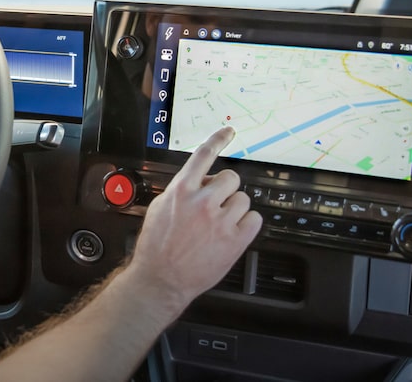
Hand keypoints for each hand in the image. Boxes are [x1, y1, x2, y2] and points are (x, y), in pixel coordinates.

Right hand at [123, 126, 261, 313]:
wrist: (160, 280)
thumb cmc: (156, 247)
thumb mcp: (160, 209)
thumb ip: (181, 191)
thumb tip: (199, 182)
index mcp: (181, 190)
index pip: (203, 155)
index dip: (218, 139)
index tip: (229, 132)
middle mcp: (202, 202)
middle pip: (231, 178)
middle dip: (225, 190)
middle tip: (215, 205)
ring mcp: (220, 221)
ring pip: (243, 200)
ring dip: (234, 209)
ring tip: (219, 225)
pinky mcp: (234, 240)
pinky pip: (254, 220)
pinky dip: (247, 225)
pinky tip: (232, 233)